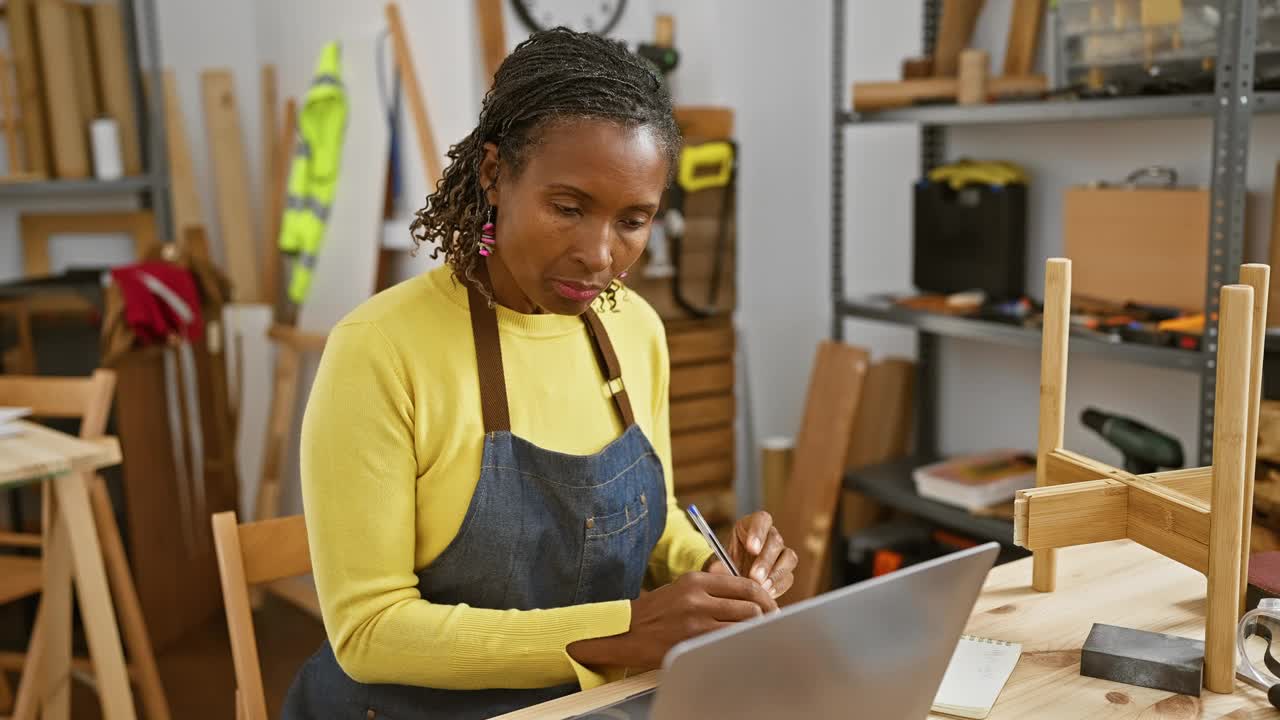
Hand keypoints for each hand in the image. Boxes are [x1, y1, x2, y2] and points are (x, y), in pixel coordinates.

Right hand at [567, 571, 777, 671]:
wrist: (626, 630)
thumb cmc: (657, 610)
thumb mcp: (682, 586)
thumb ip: (712, 584)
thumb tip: (746, 588)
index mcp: (697, 580)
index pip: (745, 585)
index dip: (764, 598)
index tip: (770, 607)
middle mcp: (698, 597)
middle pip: (750, 605)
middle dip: (766, 617)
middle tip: (771, 624)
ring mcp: (695, 620)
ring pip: (743, 624)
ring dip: (755, 631)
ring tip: (758, 635)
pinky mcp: (692, 641)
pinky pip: (728, 641)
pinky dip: (739, 643)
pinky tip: (741, 646)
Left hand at [705, 511, 797, 598]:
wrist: (730, 578)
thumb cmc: (724, 563)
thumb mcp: (718, 560)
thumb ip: (719, 563)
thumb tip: (716, 569)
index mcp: (753, 524)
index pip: (762, 520)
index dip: (758, 532)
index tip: (751, 548)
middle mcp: (770, 535)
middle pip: (776, 541)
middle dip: (765, 560)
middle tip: (755, 576)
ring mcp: (781, 553)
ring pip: (788, 558)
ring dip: (775, 574)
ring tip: (762, 587)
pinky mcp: (786, 571)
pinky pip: (788, 577)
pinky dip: (779, 586)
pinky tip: (767, 593)